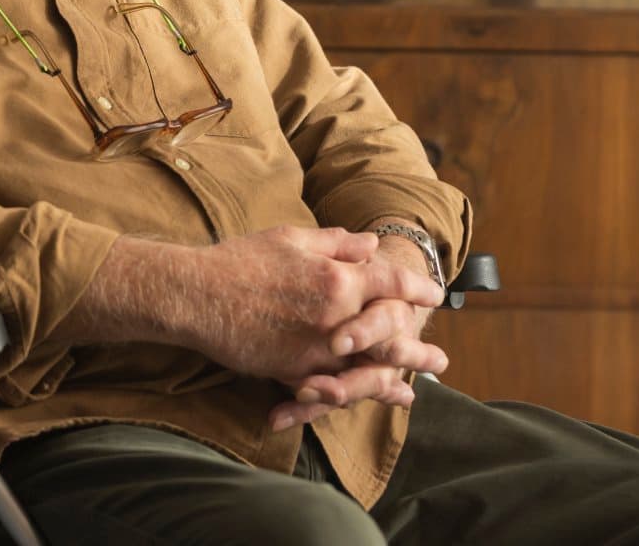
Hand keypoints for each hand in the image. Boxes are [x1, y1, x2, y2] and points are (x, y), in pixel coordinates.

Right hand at [186, 225, 443, 401]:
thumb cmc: (241, 260)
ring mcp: (314, 349)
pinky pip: (328, 388)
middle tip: (441, 360)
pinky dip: (349, 396)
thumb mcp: (290, 238)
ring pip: (364, 369)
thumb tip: (370, 246)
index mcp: (336, 279)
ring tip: (410, 391)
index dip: (415, 289)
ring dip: (391, 380)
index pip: (390, 284)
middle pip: (388, 336)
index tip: (434, 295)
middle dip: (416, 347)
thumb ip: (335, 243)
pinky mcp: (292, 371)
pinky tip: (361, 401)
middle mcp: (334, 318)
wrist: (197, 295)